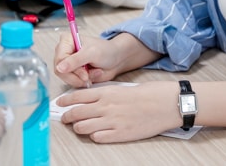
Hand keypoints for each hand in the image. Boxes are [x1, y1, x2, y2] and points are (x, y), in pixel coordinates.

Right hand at [53, 34, 119, 86]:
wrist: (116, 60)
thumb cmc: (106, 51)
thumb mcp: (92, 53)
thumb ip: (75, 60)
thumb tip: (60, 68)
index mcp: (67, 41)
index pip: (59, 59)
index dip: (70, 69)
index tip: (84, 74)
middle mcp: (64, 51)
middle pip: (60, 71)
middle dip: (77, 76)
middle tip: (89, 76)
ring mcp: (67, 63)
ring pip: (66, 78)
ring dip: (82, 79)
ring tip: (95, 72)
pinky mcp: (72, 73)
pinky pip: (72, 82)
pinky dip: (84, 82)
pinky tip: (93, 75)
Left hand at [57, 81, 179, 142]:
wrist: (166, 104)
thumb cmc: (149, 94)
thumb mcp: (123, 88)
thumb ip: (106, 94)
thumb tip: (92, 100)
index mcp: (107, 93)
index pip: (78, 96)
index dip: (65, 101)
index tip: (59, 104)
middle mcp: (106, 107)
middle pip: (76, 113)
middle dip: (67, 116)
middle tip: (65, 118)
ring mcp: (112, 122)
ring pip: (83, 127)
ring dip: (78, 127)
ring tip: (79, 127)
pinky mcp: (120, 134)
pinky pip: (98, 137)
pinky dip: (94, 136)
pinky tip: (96, 133)